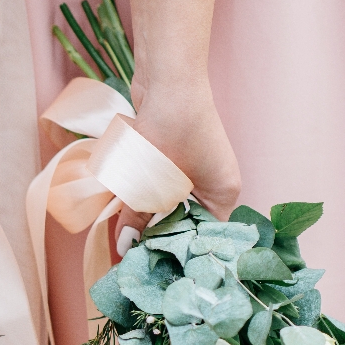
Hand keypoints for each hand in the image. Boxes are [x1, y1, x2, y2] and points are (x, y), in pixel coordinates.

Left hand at [114, 80, 239, 250]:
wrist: (167, 77)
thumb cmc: (171, 130)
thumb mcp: (153, 179)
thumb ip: (138, 214)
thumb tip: (125, 245)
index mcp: (223, 194)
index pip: (202, 236)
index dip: (176, 251)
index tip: (153, 266)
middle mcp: (214, 183)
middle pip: (184, 221)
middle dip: (157, 232)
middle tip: (131, 252)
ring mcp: (195, 168)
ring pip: (167, 202)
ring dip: (145, 211)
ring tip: (124, 231)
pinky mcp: (174, 156)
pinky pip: (158, 184)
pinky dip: (142, 191)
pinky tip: (122, 202)